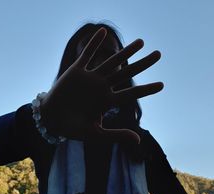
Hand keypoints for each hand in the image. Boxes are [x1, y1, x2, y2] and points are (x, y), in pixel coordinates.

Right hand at [40, 27, 162, 143]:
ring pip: (112, 61)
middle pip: (127, 73)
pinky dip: (93, 43)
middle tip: (159, 54)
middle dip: (143, 64)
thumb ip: (116, 136)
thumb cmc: (72, 129)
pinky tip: (103, 32)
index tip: (162, 85)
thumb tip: (138, 141)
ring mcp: (90, 78)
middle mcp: (102, 87)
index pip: (131, 93)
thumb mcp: (95, 134)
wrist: (51, 120)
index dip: (146, 89)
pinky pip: (86, 54)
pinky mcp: (76, 71)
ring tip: (141, 42)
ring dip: (126, 52)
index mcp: (107, 101)